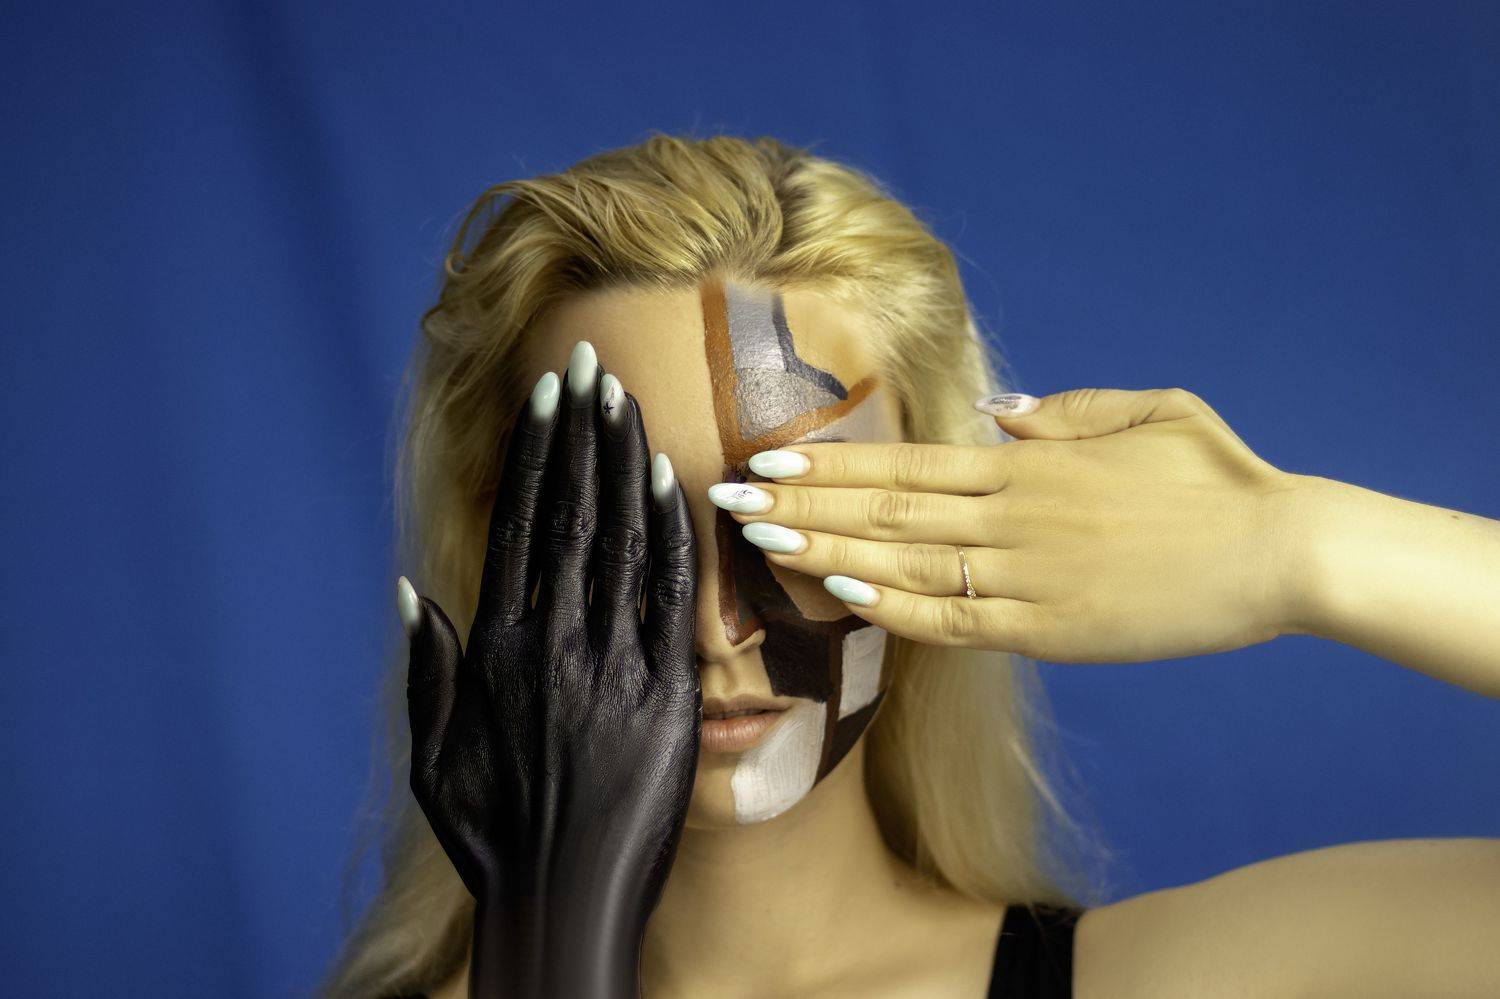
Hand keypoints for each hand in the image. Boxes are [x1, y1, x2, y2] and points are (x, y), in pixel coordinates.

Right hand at [398, 350, 699, 997]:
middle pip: (570, 514)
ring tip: (629, 396)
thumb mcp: (432, 759)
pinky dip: (671, 533)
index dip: (536, 453)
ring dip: (625, 461)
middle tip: (592, 361)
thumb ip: (427, 671)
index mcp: (493, 651)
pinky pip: (672, 597)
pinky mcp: (667, 694)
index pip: (518, 525)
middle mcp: (550, 644)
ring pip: (621, 540)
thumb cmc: (493, 835)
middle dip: (582, 431)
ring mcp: (612, 666)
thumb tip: (412, 589)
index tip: (548, 393)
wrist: (566, 902)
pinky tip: (673, 478)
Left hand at [715, 387, 1310, 663]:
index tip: (769, 460)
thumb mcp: (1147, 411)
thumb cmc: (1218, 476)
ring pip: (905, 565)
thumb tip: (996, 412)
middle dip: (801, 504)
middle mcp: (1013, 516)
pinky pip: (957, 623)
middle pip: (886, 508)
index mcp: (1029, 462)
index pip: (905, 460)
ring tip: (758, 544)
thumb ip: (1064, 411)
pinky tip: (845, 599)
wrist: (1282, 551)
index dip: (830, 462)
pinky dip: (897, 613)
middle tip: (727, 497)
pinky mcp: (1052, 631)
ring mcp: (1028, 577)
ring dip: (827, 554)